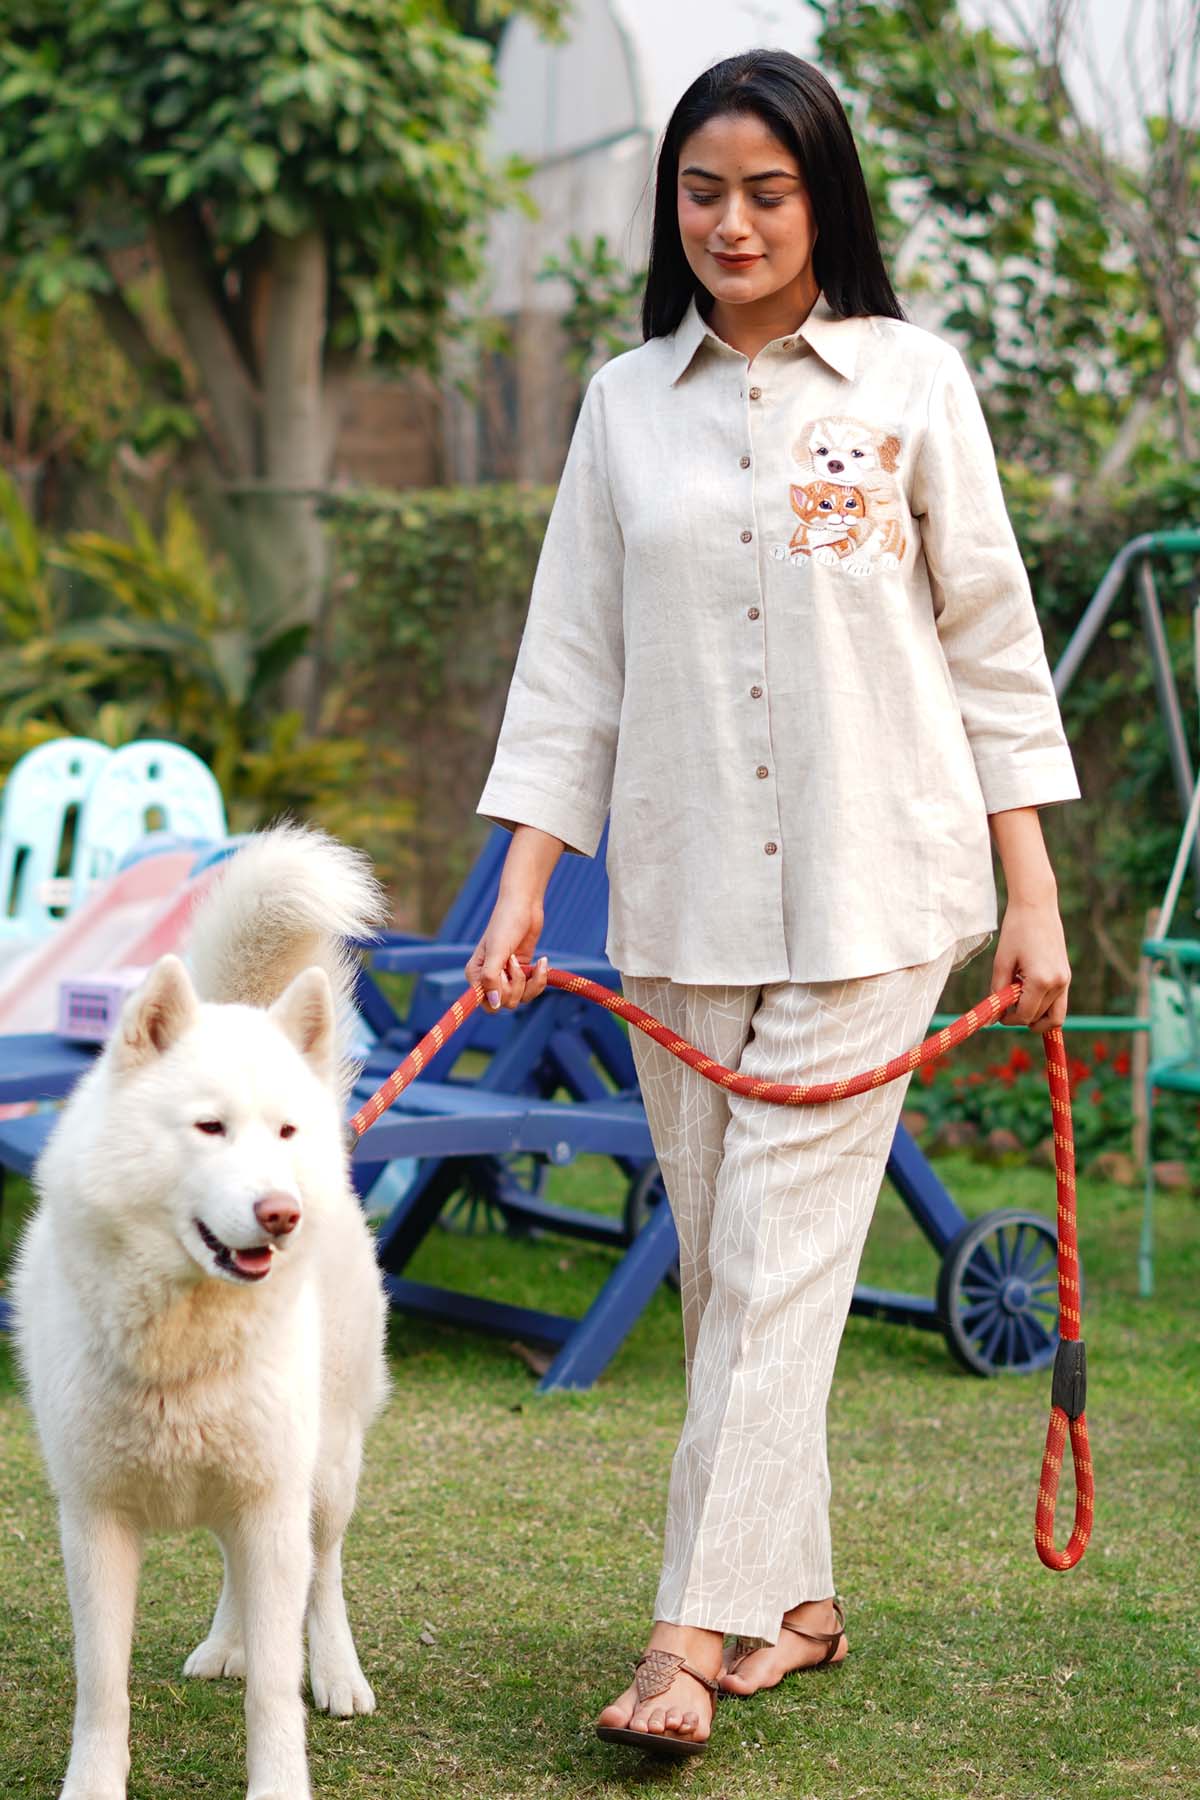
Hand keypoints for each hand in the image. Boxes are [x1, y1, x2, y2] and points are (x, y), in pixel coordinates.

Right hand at [464, 892, 550, 1011]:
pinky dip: (539, 979)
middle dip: (517, 985)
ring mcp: (506, 977)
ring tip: (534, 961)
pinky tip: (542, 961)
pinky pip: (532, 989)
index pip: (486, 1004)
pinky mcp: (522, 973)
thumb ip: (491, 978)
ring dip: (531, 982)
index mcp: (475, 975)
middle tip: (514, 961)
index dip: (500, 995)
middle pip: (506, 1003)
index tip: (506, 975)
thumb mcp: (497, 950)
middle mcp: (488, 979)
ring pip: (521, 999)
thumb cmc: (506, 924)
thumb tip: (493, 1004)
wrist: (524, 906)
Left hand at [991, 896, 1070, 1031]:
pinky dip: (1044, 1006)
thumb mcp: (1001, 962)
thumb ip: (997, 992)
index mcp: (1041, 980)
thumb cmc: (1016, 930)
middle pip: (1039, 1017)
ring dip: (1036, 1016)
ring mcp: (1065, 980)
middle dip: (1021, 1017)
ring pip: (1054, 1015)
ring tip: (1017, 1003)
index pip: (1025, 1015)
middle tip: (1005, 1006)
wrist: (1037, 906)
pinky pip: (1059, 1003)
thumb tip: (991, 1018)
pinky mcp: (1067, 976)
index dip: (1008, 1019)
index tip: (996, 1014)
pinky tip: (1026, 992)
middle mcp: (1058, 983)